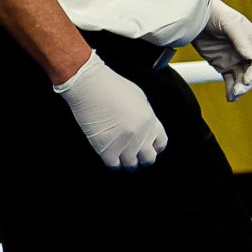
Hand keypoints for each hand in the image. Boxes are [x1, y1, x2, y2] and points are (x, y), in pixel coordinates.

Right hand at [54, 50, 168, 168]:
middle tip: (134, 155)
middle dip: (142, 158)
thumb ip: (145, 115)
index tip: (149, 148)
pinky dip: (112, 162)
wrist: (90, 86)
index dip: (154, 147)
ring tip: (120, 157)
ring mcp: (125, 143)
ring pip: (131, 165)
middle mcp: (141, 135)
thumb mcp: (139, 98)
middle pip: (148, 158)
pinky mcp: (107, 148)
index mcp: (150, 121)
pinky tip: (109, 156)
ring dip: (126, 162)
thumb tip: (144, 127)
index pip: (161, 143)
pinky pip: (114, 165)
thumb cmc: (111, 86)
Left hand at [191, 0, 251, 99]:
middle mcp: (245, 51)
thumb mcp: (229, 23)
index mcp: (251, 39)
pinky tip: (229, 97)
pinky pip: (230, 81)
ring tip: (233, 96)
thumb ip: (240, 39)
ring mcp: (234, 59)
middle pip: (251, 72)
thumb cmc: (214, 14)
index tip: (247, 79)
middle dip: (247, 83)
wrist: (193, 16)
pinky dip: (230, 90)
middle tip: (239, 90)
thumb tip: (250, 56)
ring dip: (239, 88)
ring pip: (241, 78)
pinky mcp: (223, 65)